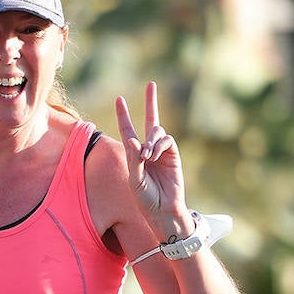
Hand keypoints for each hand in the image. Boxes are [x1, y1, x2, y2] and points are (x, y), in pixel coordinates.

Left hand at [116, 80, 185, 217]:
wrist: (163, 209)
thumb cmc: (145, 198)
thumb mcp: (134, 179)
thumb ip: (133, 159)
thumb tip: (133, 140)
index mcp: (135, 154)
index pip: (128, 130)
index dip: (124, 115)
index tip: (120, 99)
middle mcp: (149, 149)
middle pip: (151, 120)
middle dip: (151, 102)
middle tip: (151, 84)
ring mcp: (162, 152)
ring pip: (157, 131)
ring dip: (151, 140)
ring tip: (147, 155)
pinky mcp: (174, 155)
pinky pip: (167, 140)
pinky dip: (159, 144)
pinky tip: (154, 155)